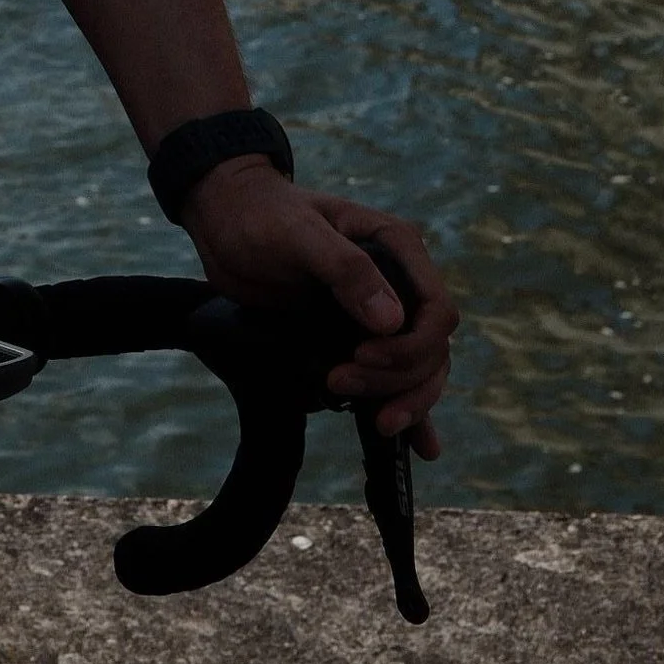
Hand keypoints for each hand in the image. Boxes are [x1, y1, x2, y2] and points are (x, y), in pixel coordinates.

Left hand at [182, 162, 457, 456]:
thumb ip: (346, 270)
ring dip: (401, 400)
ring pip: (419, 370)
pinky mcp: (356, 338)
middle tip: (339, 383)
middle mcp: (398, 283)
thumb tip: (392, 323)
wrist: (227, 223)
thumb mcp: (299, 234)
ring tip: (374, 423)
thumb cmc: (263, 215)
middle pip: (430, 350)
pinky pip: (394, 378)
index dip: (412, 346)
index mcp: (396, 248)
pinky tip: (420, 448)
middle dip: (397, 378)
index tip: (364, 358)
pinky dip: (410, 412)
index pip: (436, 310)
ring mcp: (379, 314)